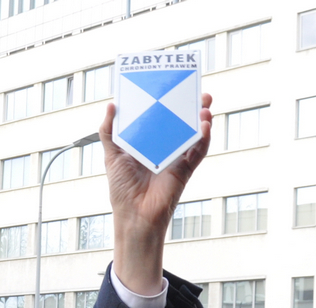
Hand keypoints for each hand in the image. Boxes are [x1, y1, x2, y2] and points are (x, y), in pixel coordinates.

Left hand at [102, 93, 212, 294]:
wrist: (133, 214)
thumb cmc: (122, 189)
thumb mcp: (111, 155)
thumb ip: (109, 131)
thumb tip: (112, 106)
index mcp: (149, 142)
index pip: (161, 116)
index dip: (169, 101)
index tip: (174, 85)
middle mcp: (165, 147)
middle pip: (181, 122)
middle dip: (191, 106)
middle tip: (198, 91)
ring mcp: (177, 158)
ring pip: (194, 134)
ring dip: (202, 118)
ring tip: (205, 104)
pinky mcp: (185, 169)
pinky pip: (198, 151)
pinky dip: (204, 138)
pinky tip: (206, 124)